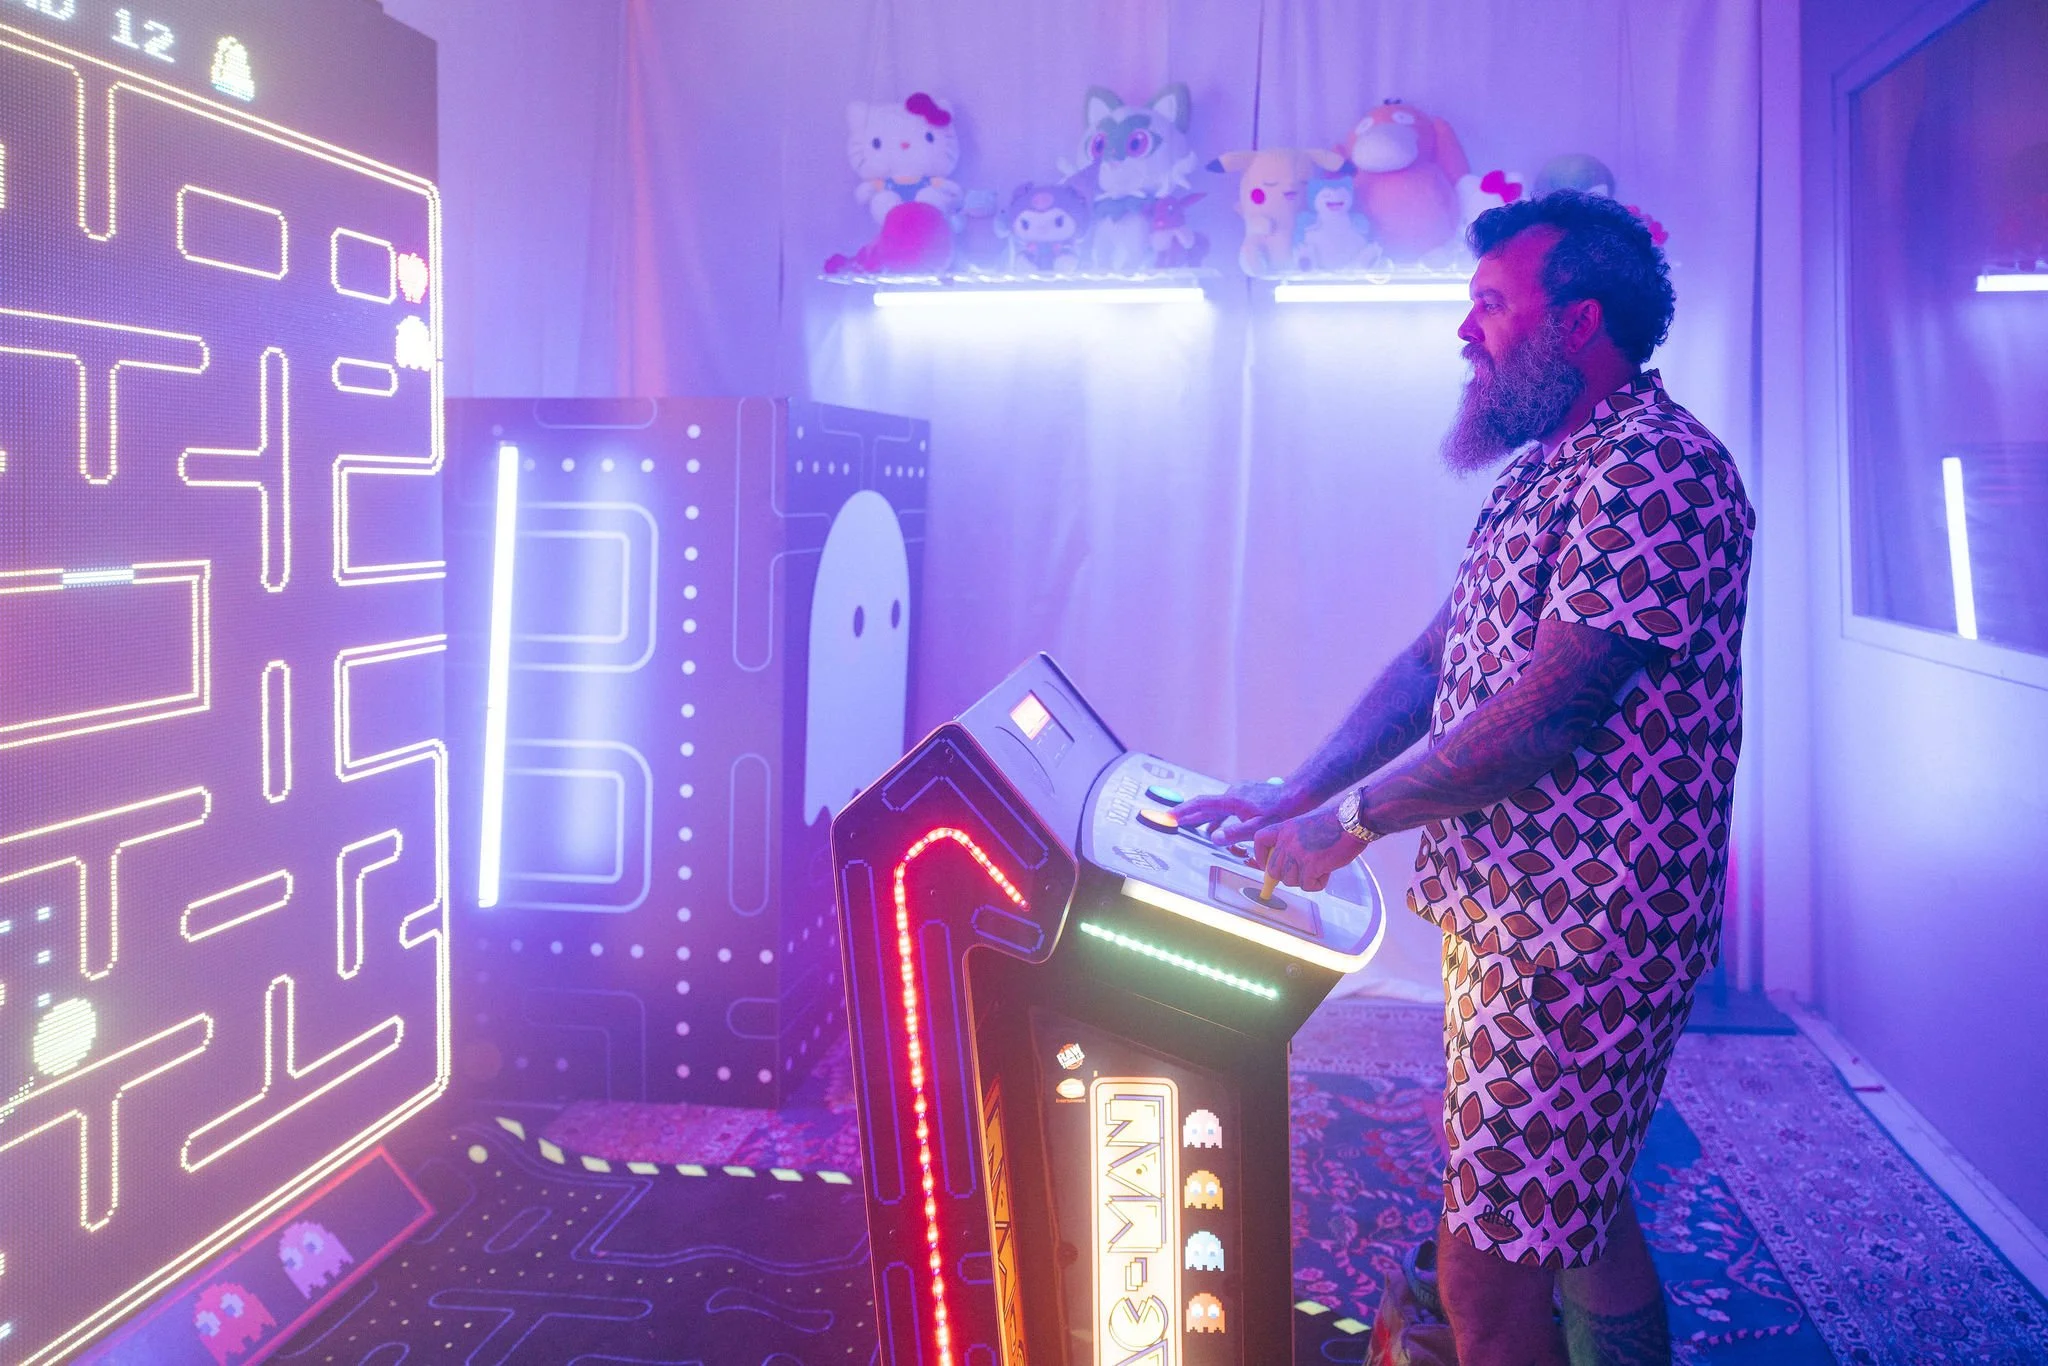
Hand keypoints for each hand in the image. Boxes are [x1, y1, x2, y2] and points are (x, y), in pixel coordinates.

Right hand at [1174, 779, 1314, 843]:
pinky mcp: (1246, 794)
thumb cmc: (1280, 812)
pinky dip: (1217, 816)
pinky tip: (1217, 826)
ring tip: (1192, 828)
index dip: (1184, 811)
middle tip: (1172, 821)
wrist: (1298, 794)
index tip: (1169, 817)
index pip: (1201, 804)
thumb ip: (1234, 833)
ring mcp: (1239, 792)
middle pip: (1205, 804)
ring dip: (1203, 816)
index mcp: (1231, 800)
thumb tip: (1213, 837)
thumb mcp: (1258, 827)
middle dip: (1188, 813)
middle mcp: (1232, 793)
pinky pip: (1225, 806)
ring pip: (1216, 806)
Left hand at [1253, 801, 1365, 892]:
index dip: (1261, 856)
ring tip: (1319, 868)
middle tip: (1303, 873)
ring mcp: (1297, 854)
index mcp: (1284, 829)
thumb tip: (1289, 862)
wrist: (1351, 821)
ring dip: (1305, 880)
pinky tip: (1327, 872)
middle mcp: (1287, 842)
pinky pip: (1307, 885)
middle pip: (1273, 870)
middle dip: (1287, 876)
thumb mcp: (1305, 825)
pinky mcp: (1311, 866)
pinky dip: (1318, 883)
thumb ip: (1294, 840)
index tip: (1266, 865)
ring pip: (1290, 880)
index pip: (1260, 840)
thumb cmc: (1334, 823)